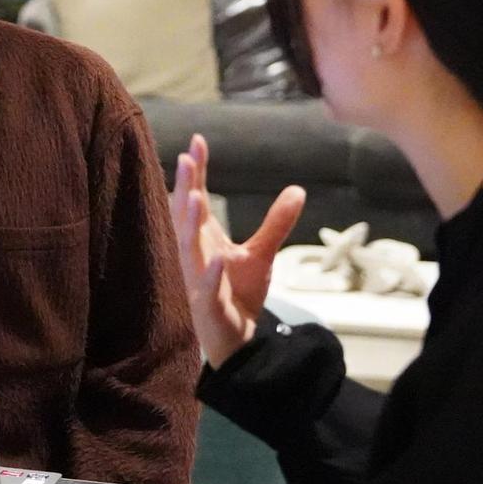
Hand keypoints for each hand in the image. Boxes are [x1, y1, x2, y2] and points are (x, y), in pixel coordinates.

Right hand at [169, 132, 305, 368]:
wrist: (237, 340)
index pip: (196, 198)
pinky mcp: (209, 306)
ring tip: (194, 196)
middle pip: (185, 217)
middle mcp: (195, 254)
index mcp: (204, 238)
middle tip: (184, 159)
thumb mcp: (262, 253)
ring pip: (189, 249)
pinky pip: (207, 289)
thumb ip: (276, 223)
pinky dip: (210, 274)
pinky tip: (217, 259)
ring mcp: (198, 280)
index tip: (196, 142)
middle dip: (184, 188)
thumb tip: (298, 189)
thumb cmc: (239, 293)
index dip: (196, 172)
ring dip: (189, 224)